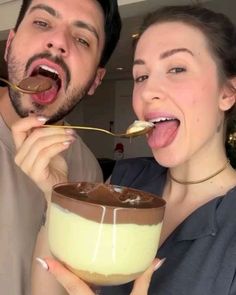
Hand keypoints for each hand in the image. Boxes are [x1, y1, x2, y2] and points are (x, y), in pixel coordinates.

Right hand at [12, 116, 74, 194]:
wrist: (58, 186)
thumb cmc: (54, 166)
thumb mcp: (50, 146)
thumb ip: (47, 135)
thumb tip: (54, 121)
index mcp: (21, 148)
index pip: (17, 128)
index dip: (30, 121)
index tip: (46, 118)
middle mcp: (20, 156)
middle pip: (34, 135)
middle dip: (54, 130)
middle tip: (69, 131)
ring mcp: (26, 165)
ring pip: (41, 143)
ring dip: (59, 137)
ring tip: (71, 137)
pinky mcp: (35, 172)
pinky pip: (46, 153)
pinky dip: (58, 146)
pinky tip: (67, 144)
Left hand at [36, 257, 164, 294]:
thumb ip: (144, 281)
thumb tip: (157, 260)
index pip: (74, 285)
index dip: (59, 272)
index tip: (44, 261)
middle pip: (71, 288)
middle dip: (62, 273)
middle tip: (54, 257)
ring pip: (75, 294)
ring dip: (73, 281)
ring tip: (66, 266)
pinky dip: (83, 288)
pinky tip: (89, 282)